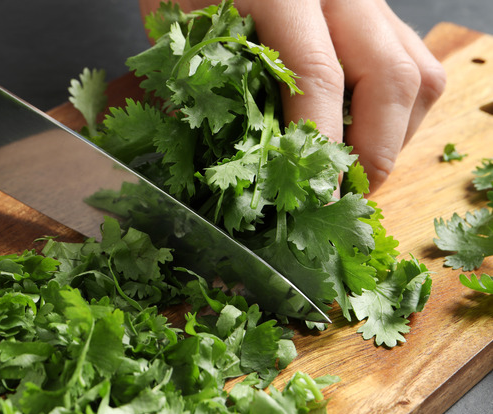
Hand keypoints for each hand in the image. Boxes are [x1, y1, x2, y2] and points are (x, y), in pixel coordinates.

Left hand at [139, 0, 445, 192]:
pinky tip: (362, 142)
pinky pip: (418, 72)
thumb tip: (227, 167)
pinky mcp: (384, 17)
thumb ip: (202, 90)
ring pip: (417, 77)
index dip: (319, 147)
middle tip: (341, 201)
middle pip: (391, 78)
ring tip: (352, 177)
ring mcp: (370, 2)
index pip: (317, 76)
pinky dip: (400, 120)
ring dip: (393, 140)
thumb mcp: (185, 34)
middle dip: (372, 155)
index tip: (311, 203)